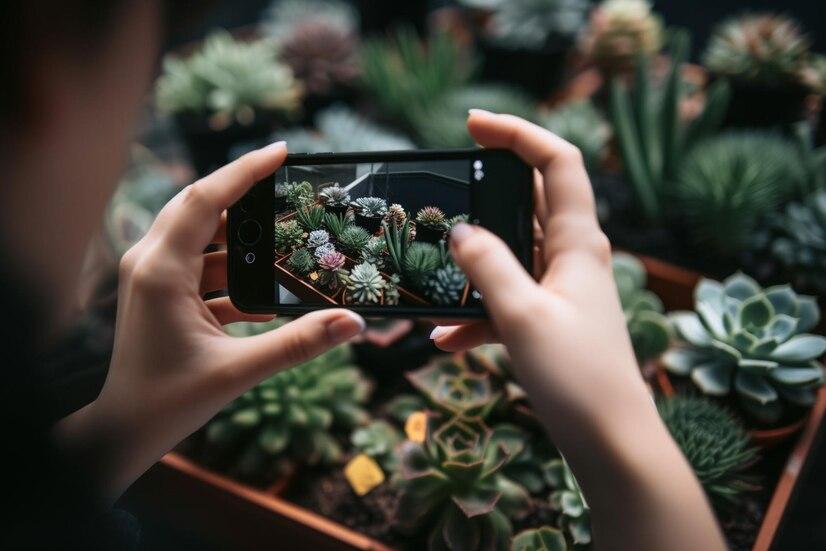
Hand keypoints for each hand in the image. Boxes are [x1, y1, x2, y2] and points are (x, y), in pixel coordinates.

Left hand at [56, 142, 364, 502]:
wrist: (125, 430)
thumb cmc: (170, 402)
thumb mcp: (240, 371)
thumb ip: (299, 343)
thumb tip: (353, 322)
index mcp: (161, 271)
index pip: (205, 199)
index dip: (245, 171)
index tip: (282, 151)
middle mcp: (150, 263)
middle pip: (201, 206)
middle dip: (246, 195)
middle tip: (289, 185)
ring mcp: (153, 276)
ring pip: (203, 235)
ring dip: (243, 240)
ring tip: (286, 242)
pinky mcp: (161, 291)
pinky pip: (202, 265)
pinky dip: (234, 271)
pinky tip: (265, 292)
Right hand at [432, 111, 723, 549]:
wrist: (610, 441)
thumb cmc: (577, 377)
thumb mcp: (522, 316)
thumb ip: (488, 267)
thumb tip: (461, 231)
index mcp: (580, 243)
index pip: (558, 162)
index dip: (518, 133)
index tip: (472, 125)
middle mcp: (575, 257)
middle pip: (533, 201)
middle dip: (488, 192)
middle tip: (446, 188)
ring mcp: (563, 289)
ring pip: (514, 254)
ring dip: (475, 263)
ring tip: (433, 268)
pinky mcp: (551, 319)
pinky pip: (509, 300)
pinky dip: (478, 312)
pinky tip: (445, 340)